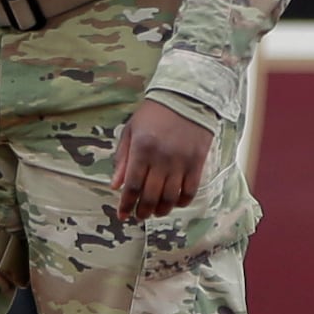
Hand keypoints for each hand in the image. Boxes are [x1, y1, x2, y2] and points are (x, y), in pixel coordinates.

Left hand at [111, 99, 212, 223]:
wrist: (187, 97)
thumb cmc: (154, 113)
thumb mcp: (131, 131)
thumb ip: (123, 159)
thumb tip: (115, 186)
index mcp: (142, 149)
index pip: (132, 186)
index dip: (126, 205)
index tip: (123, 215)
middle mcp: (161, 158)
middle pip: (150, 196)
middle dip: (143, 211)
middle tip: (139, 216)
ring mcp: (181, 161)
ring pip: (170, 197)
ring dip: (161, 210)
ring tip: (156, 212)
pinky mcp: (198, 162)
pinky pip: (190, 190)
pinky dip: (182, 202)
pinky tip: (176, 203)